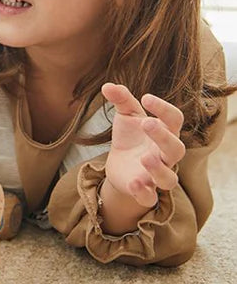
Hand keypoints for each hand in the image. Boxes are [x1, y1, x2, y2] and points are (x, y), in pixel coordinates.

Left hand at [101, 83, 185, 209]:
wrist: (119, 166)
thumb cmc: (130, 137)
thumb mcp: (126, 116)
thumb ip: (121, 100)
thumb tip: (108, 85)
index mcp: (164, 133)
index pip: (175, 119)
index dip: (164, 109)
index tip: (146, 98)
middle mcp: (165, 155)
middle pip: (176, 148)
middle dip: (163, 137)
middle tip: (147, 123)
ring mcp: (156, 176)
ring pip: (169, 178)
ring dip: (158, 169)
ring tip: (145, 157)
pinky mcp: (143, 191)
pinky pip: (149, 198)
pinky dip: (143, 192)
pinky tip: (133, 182)